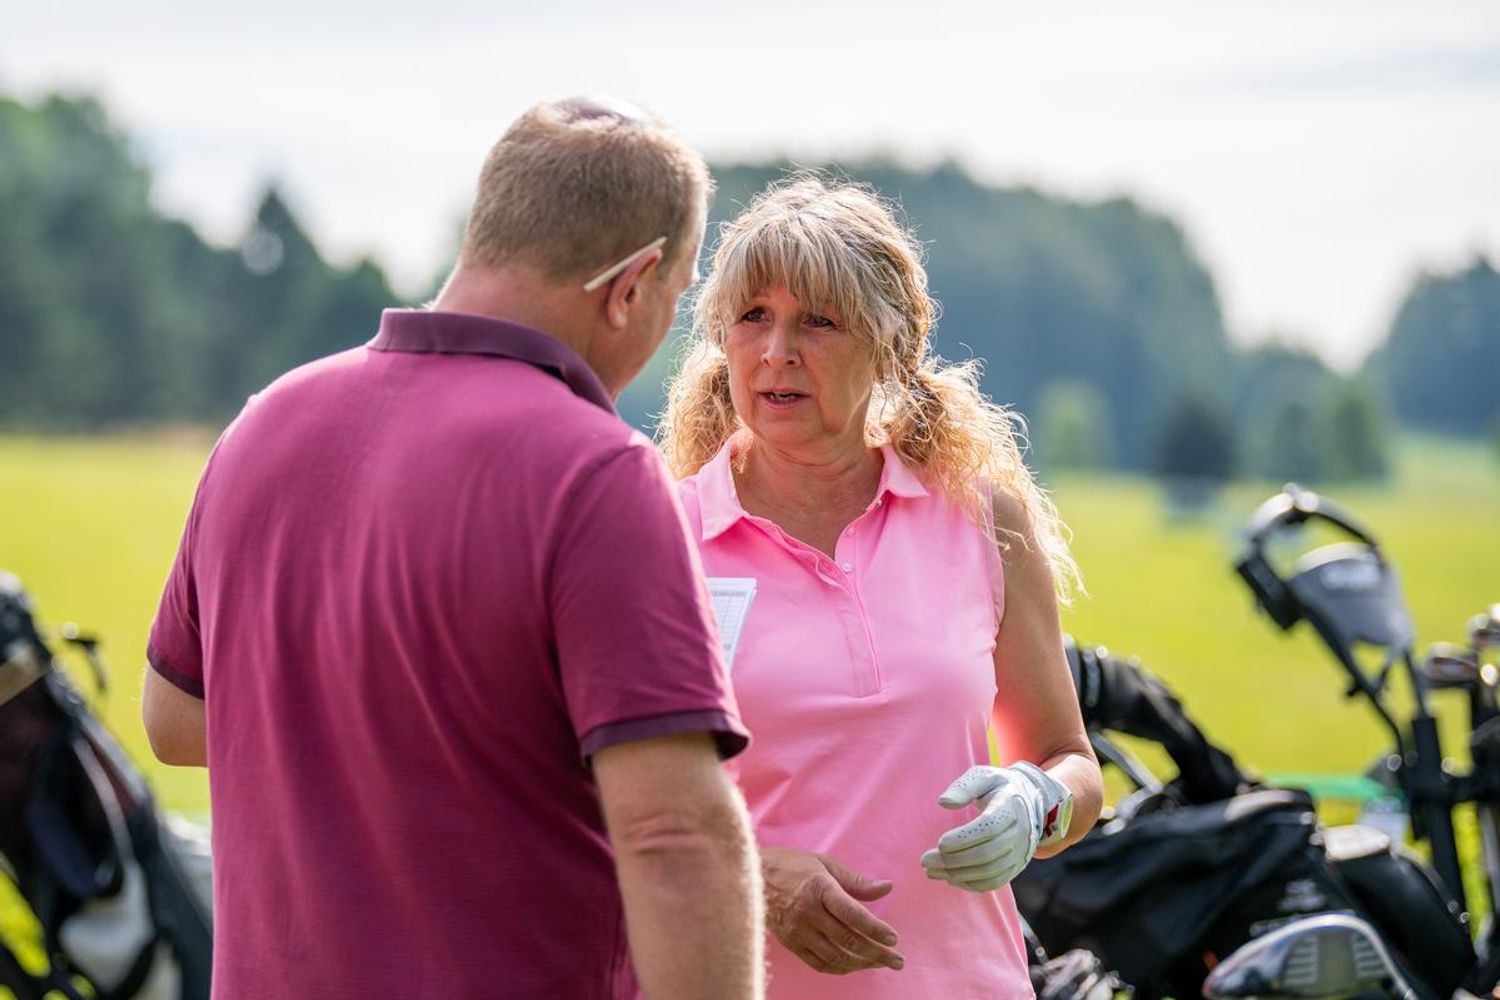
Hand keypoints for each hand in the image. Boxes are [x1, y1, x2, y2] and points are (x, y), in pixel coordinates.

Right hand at [760, 846, 904, 974]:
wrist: (750, 878)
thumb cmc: (792, 866)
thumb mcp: (825, 864)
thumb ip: (856, 881)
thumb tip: (887, 888)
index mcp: (820, 888)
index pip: (852, 914)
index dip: (876, 928)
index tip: (894, 938)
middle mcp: (809, 912)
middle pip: (848, 940)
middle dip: (877, 953)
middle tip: (897, 960)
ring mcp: (798, 931)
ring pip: (836, 956)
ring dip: (862, 963)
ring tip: (880, 962)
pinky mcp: (791, 943)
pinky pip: (819, 963)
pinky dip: (840, 968)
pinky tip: (855, 965)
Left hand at [920, 762, 1072, 891]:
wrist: (1030, 800)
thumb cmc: (998, 787)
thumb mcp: (983, 776)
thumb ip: (964, 787)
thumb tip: (943, 802)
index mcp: (1011, 806)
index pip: (989, 828)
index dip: (964, 839)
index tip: (940, 842)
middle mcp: (1020, 832)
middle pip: (987, 854)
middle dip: (953, 860)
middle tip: (925, 860)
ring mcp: (1020, 851)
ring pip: (989, 871)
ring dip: (957, 874)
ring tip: (931, 871)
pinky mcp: (1017, 866)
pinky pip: (994, 882)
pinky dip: (971, 884)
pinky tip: (950, 878)